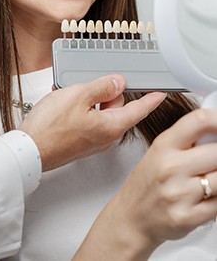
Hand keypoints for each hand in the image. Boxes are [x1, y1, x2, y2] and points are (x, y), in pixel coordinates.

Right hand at [18, 74, 165, 171]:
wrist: (29, 150)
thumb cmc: (51, 128)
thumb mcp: (78, 96)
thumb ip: (101, 87)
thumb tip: (116, 83)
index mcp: (112, 126)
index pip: (139, 109)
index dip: (151, 99)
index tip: (161, 93)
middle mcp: (105, 137)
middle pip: (116, 108)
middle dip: (105, 93)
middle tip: (88, 84)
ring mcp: (91, 141)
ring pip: (99, 113)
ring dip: (87, 99)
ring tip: (67, 93)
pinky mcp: (78, 142)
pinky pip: (86, 119)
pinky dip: (77, 108)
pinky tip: (60, 103)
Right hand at [74, 108, 216, 260]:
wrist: (131, 218)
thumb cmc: (146, 184)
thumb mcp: (158, 153)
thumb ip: (186, 142)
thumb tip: (216, 133)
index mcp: (163, 146)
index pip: (198, 122)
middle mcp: (170, 167)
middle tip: (213, 160)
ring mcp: (179, 193)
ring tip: (209, 179)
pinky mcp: (188, 217)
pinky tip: (208, 197)